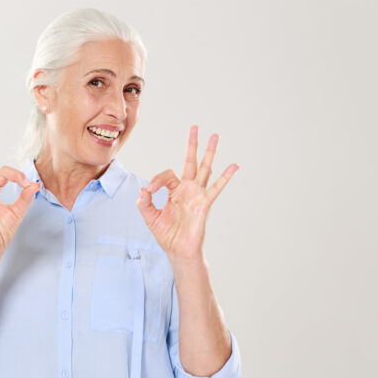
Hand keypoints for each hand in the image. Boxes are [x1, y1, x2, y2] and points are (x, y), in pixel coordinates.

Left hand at [136, 125, 238, 264]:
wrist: (178, 250)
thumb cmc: (167, 234)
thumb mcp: (150, 217)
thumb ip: (145, 203)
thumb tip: (143, 189)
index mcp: (174, 191)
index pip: (166, 175)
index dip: (156, 180)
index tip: (149, 190)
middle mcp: (187, 189)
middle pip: (190, 162)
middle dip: (192, 145)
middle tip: (195, 127)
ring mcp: (197, 194)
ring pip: (205, 169)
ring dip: (209, 152)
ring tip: (215, 135)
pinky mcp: (204, 203)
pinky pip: (216, 188)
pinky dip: (226, 176)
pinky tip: (234, 165)